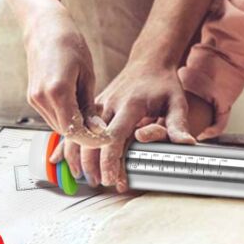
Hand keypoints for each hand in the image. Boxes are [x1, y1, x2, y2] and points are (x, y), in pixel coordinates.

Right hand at [24, 5, 103, 142]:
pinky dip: (65, 117)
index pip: (74, 130)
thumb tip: (96, 127)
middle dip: (84, 135)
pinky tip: (79, 110)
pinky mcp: (32, 97)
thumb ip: (89, 104)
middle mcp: (42, 98)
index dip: (91, 139)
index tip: (106, 138)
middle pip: (65, 130)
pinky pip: (51, 115)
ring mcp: (34, 98)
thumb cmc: (69, 44)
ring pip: (57, 125)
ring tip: (93, 119)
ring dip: (74, 127)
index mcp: (57, 91)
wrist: (45, 28)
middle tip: (103, 131)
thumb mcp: (87, 74)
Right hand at [68, 63, 195, 191]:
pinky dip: (67, 143)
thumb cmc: (163, 82)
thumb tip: (186, 144)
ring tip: (84, 177)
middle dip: (93, 164)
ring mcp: (99, 105)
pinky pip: (77, 126)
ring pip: (79, 133)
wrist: (149, 60)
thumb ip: (179, 124)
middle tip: (100, 184)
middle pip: (92, 139)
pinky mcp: (94, 106)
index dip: (110, 160)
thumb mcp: (177, 101)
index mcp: (130, 104)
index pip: (114, 136)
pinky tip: (57, 159)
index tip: (111, 179)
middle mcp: (110, 104)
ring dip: (77, 157)